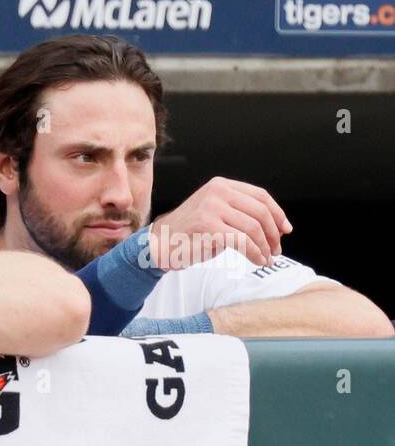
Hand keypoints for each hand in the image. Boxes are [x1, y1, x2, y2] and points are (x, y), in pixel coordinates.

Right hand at [149, 177, 291, 270]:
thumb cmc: (190, 233)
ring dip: (264, 246)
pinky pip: (241, 241)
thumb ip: (239, 213)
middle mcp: (217, 192)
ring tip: (266, 258)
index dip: (277, 213)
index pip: (260, 196)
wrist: (160, 244)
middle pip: (260, 212)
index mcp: (221, 185)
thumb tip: (274, 227)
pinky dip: (254, 253)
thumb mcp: (216, 213)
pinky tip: (257, 260)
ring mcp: (211, 208)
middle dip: (273, 233)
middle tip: (276, 249)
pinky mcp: (207, 226)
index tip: (285, 230)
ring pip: (253, 228)